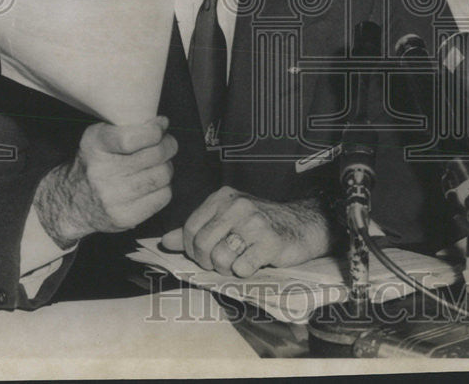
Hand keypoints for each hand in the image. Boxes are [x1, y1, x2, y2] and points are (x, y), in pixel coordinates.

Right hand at [33, 116, 176, 245]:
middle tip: (166, 144)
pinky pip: (164, 196)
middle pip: (155, 155)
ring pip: (163, 175)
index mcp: (95, 147)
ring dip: (166, 167)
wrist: (71, 203)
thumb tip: (162, 123)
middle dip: (168, 146)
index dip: (154, 131)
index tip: (161, 126)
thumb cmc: (94, 164)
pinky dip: (163, 187)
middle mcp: (102, 173)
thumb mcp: (99, 138)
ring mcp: (113, 198)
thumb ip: (127, 128)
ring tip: (157, 165)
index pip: (130, 139)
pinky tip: (151, 184)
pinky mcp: (126, 217)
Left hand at [161, 186, 332, 277]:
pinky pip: (241, 268)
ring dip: (228, 268)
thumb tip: (165, 241)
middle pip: (203, 245)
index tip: (204, 255)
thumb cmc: (261, 225)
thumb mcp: (227, 221)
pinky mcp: (270, 241)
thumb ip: (196, 230)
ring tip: (241, 259)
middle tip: (223, 261)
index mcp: (223, 197)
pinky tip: (255, 262)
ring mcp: (255, 222)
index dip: (192, 249)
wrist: (302, 226)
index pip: (190, 229)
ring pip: (220, 258)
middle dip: (208, 261)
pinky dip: (245, 271)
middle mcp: (237, 205)